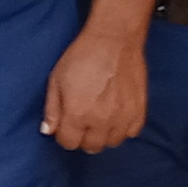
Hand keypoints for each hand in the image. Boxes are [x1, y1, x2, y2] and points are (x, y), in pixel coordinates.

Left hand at [42, 24, 148, 153]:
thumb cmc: (82, 56)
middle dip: (83, 136)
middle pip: (91, 146)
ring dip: (103, 134)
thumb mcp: (56, 80)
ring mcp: (122, 117)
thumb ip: (51, 109)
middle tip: (82, 120)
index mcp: (77, 114)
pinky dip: (123, 128)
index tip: (66, 124)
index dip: (64, 134)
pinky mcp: (139, 110)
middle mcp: (100, 121)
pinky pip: (132, 132)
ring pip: (112, 142)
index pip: (69, 143)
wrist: (114, 39)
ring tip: (100, 118)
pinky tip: (116, 116)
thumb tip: (48, 131)